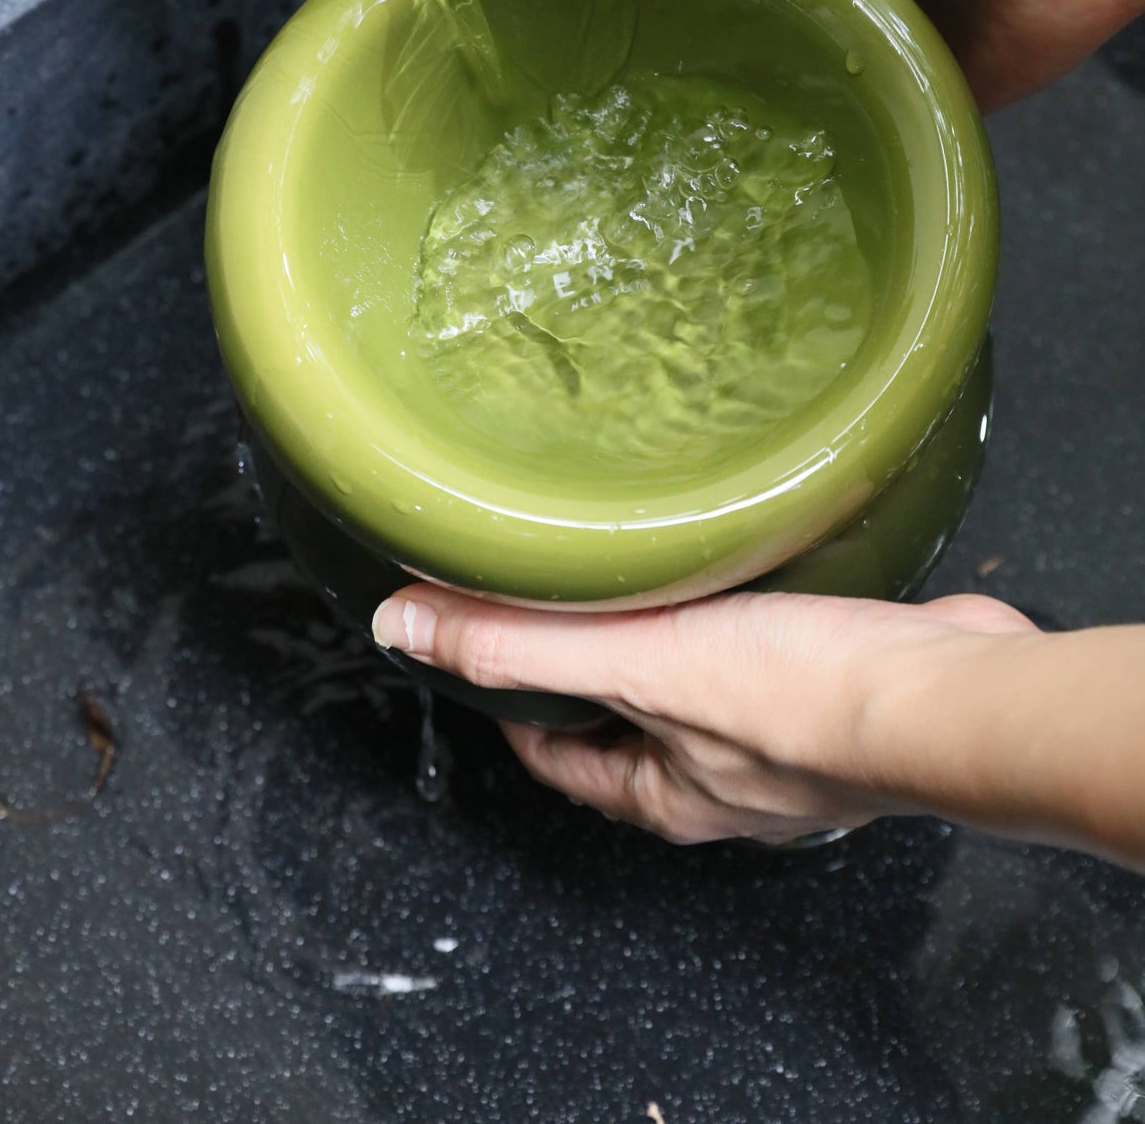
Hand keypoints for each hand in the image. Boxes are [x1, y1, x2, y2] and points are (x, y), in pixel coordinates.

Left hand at [372, 585, 1034, 844]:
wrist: (950, 696)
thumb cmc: (802, 703)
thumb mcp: (632, 662)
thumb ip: (519, 645)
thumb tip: (403, 626)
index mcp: (666, 794)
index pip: (560, 759)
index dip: (515, 712)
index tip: (487, 659)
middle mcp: (726, 777)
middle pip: (632, 724)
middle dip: (596, 667)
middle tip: (566, 596)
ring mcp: (791, 734)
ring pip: (705, 685)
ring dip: (677, 632)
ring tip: (655, 564)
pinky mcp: (846, 681)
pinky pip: (777, 646)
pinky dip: (752, 606)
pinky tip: (758, 559)